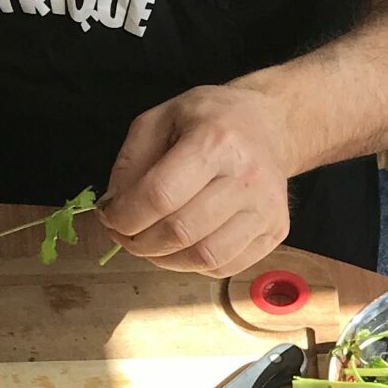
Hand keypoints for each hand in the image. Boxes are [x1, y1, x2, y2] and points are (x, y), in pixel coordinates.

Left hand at [103, 83, 292, 275]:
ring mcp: (266, 207)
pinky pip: (225, 267)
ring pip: (204, 258)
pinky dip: (194, 265)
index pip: (160, 195)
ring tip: (151, 244)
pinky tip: (184, 245)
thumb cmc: (210, 120)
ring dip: (165, 260)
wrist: (268, 124)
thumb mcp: (159, 120)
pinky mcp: (276, 230)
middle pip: (181, 231)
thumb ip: (130, 162)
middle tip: (126, 236)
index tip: (110, 218)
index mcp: (215, 140)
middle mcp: (247, 176)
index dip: (125, 216)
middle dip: (139, 242)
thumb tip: (114, 209)